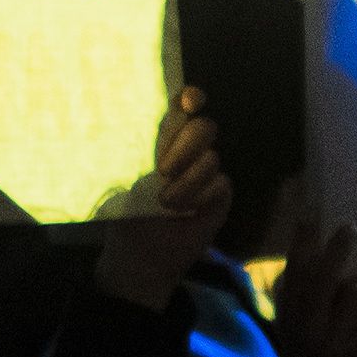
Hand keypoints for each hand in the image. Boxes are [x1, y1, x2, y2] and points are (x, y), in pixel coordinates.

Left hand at [93, 89, 227, 308]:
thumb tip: (168, 131)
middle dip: (183, 146)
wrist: (145, 256)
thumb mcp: (136, 179)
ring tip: (168, 202)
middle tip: (164, 170)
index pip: (183, 109)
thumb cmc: (135, 216)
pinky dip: (201, 195)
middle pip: (203, 127)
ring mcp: (209, 173)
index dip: (190, 99)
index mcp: (167, 141)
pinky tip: (188, 210)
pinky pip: (221, 183)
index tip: (190, 102)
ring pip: (211, 157)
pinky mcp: (221, 196)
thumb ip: (154, 151)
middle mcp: (192, 152)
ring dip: (187, 181)